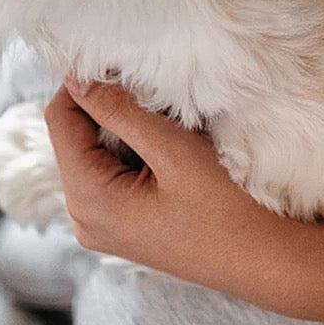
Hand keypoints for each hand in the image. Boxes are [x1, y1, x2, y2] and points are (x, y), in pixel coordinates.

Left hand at [43, 80, 282, 286]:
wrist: (263, 261)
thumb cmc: (226, 208)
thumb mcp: (174, 151)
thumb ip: (121, 111)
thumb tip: (78, 78)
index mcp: (88, 198)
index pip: (60, 119)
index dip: (83, 84)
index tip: (122, 63)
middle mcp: (84, 217)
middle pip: (76, 137)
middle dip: (110, 109)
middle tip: (158, 97)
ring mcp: (103, 226)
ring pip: (97, 154)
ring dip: (127, 130)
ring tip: (173, 129)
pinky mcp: (124, 228)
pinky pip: (114, 175)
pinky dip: (137, 153)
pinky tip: (172, 154)